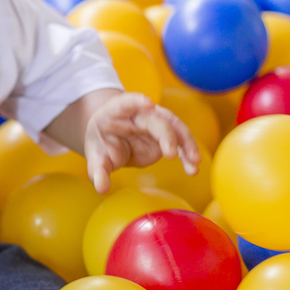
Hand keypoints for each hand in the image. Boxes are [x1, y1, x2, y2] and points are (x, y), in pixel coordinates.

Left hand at [83, 93, 199, 193]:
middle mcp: (138, 114)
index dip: (136, 101)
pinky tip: (193, 168)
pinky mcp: (165, 136)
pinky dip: (188, 153)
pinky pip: (180, 142)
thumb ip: (97, 171)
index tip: (148, 103)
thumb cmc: (101, 143)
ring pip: (175, 127)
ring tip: (194, 162)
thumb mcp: (95, 157)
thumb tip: (101, 188)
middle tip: (170, 154)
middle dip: (165, 134)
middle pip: (155, 119)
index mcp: (115, 112)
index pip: (125, 102)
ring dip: (186, 143)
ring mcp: (154, 123)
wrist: (111, 139)